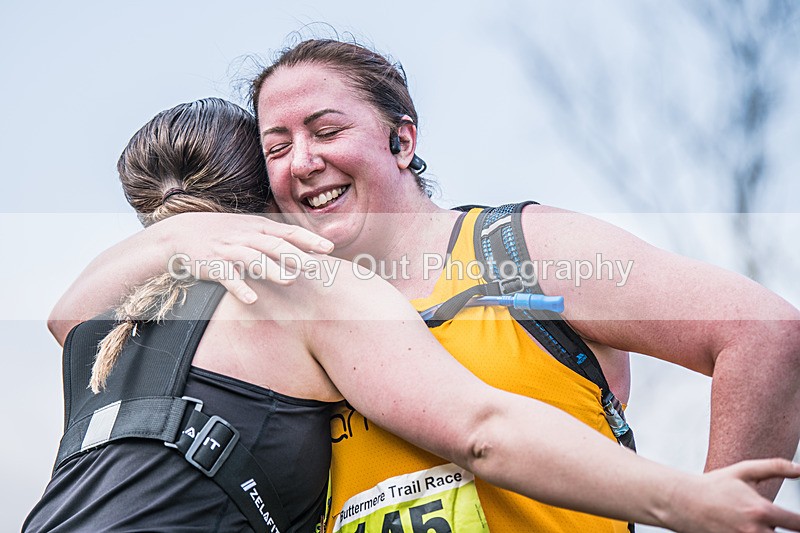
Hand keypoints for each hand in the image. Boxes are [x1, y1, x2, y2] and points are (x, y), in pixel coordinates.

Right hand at [161, 212, 332, 303]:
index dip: (309, 239)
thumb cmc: (225, 233)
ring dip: (272, 270)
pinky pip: (228, 277)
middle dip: (296, 256)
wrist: (183, 232)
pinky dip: (240, 288)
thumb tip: (308, 249)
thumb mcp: (251, 229)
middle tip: (316, 268)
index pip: (289, 232)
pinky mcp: (213, 265)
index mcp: (259, 227)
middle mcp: (247, 236)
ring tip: (289, 281)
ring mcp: (230, 250)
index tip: (329, 248)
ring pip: (254, 259)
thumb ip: (277, 238)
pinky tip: (252, 299)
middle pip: (275, 245)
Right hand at [666, 459, 799, 531]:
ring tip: (749, 521)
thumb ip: (774, 467)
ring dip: (764, 532)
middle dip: (778, 528)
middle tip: (764, 517)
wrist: (682, 502)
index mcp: (761, 510)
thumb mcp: (743, 471)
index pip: (798, 524)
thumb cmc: (713, 486)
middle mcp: (755, 530)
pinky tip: (738, 525)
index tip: (798, 520)